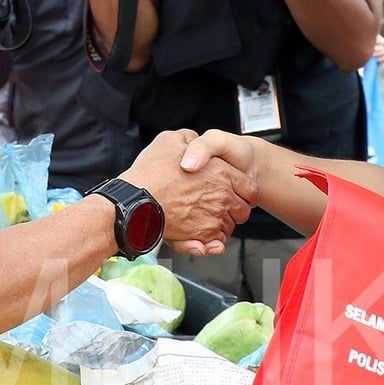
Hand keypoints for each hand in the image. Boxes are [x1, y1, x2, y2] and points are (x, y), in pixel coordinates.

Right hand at [125, 129, 254, 255]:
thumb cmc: (151, 173)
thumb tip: (194, 142)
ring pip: (228, 228)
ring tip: (202, 220)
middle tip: (216, 207)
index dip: (241, 190)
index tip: (232, 191)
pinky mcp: (201, 237)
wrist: (134, 200)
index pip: (249, 187)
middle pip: (242, 210)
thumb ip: (191, 141)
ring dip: (220, 225)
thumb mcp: (171, 140)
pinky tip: (199, 236)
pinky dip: (211, 244)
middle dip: (233, 210)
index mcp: (221, 172)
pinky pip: (216, 245)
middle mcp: (222, 196)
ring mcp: (213, 218)